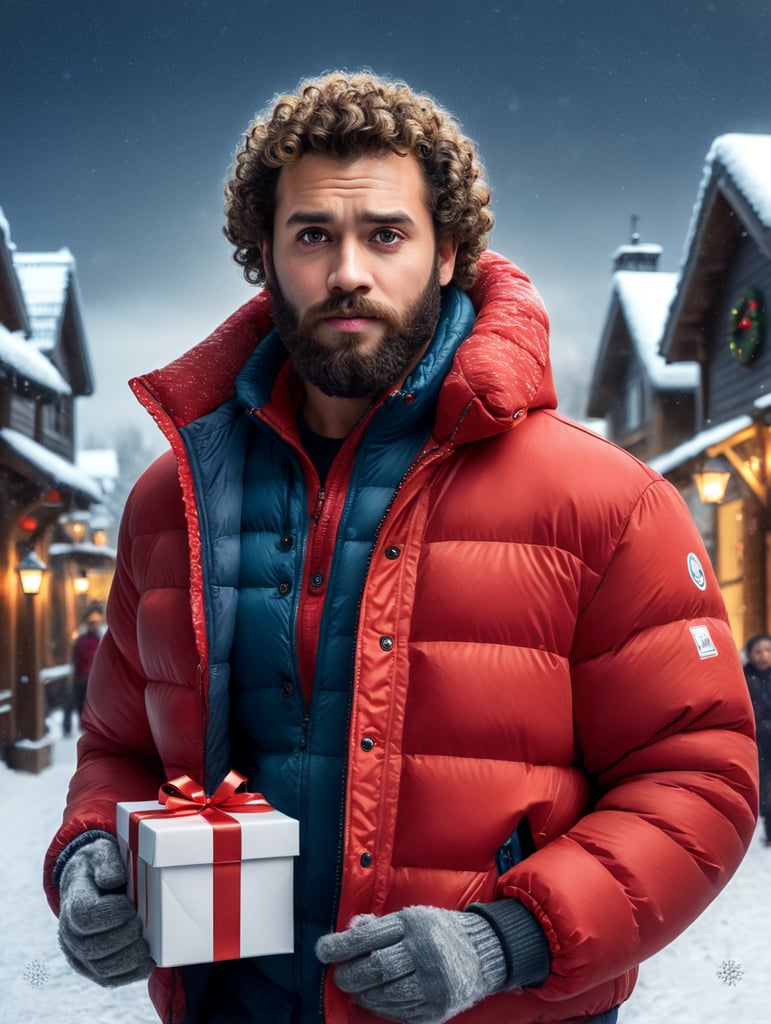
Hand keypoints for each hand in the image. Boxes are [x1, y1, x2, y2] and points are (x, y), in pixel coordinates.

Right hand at [58, 836, 153, 986]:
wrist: (88, 882)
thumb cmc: (99, 867)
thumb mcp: (102, 852)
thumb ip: (107, 862)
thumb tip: (114, 880)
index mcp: (73, 903)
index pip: (86, 916)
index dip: (112, 913)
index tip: (130, 904)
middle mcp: (70, 933)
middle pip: (94, 947)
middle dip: (125, 936)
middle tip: (141, 922)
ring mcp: (78, 954)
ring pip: (102, 968)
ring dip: (129, 957)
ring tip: (146, 942)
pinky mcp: (91, 967)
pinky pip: (109, 979)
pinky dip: (130, 973)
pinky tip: (146, 962)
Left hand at [316, 906, 505, 1023]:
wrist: (483, 952)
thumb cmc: (438, 932)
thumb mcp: (412, 917)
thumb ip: (380, 925)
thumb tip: (349, 930)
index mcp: (414, 924)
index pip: (368, 936)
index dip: (341, 945)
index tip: (323, 951)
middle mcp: (424, 951)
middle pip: (375, 968)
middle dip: (350, 975)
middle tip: (341, 977)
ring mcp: (433, 982)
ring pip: (385, 994)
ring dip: (364, 995)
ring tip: (357, 989)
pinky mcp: (438, 1007)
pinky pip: (400, 1013)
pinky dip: (382, 1008)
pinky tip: (376, 1001)